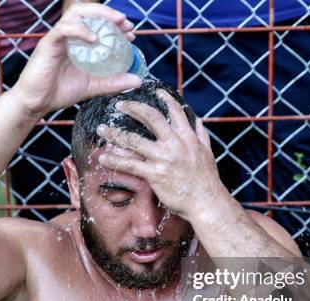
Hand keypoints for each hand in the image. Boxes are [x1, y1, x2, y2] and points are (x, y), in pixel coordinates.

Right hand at [14, 3, 141, 117]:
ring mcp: (57, 37)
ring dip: (97, 14)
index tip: (130, 33)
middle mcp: (68, 35)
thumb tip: (138, 80)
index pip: (96, 22)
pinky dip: (79, 30)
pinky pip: (63, 29)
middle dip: (108, 13)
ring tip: (114, 23)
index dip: (114, 23)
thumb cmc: (60, 91)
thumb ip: (113, 82)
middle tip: (125, 23)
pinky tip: (93, 39)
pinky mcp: (48, 44)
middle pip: (87, 11)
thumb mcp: (93, 86)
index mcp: (77, 41)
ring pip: (75, 13)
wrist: (36, 103)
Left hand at [96, 89, 224, 219]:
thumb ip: (201, 135)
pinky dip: (115, 161)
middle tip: (119, 104)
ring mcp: (164, 158)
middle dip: (133, 108)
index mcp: (188, 137)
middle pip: (151, 118)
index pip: (175, 111)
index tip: (154, 90)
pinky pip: (131, 165)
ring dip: (116, 133)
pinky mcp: (155, 174)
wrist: (206, 202)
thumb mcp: (207, 153)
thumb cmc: (207, 180)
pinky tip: (103, 159)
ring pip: (135, 140)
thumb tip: (198, 120)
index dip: (164, 99)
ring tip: (102, 129)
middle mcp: (175, 144)